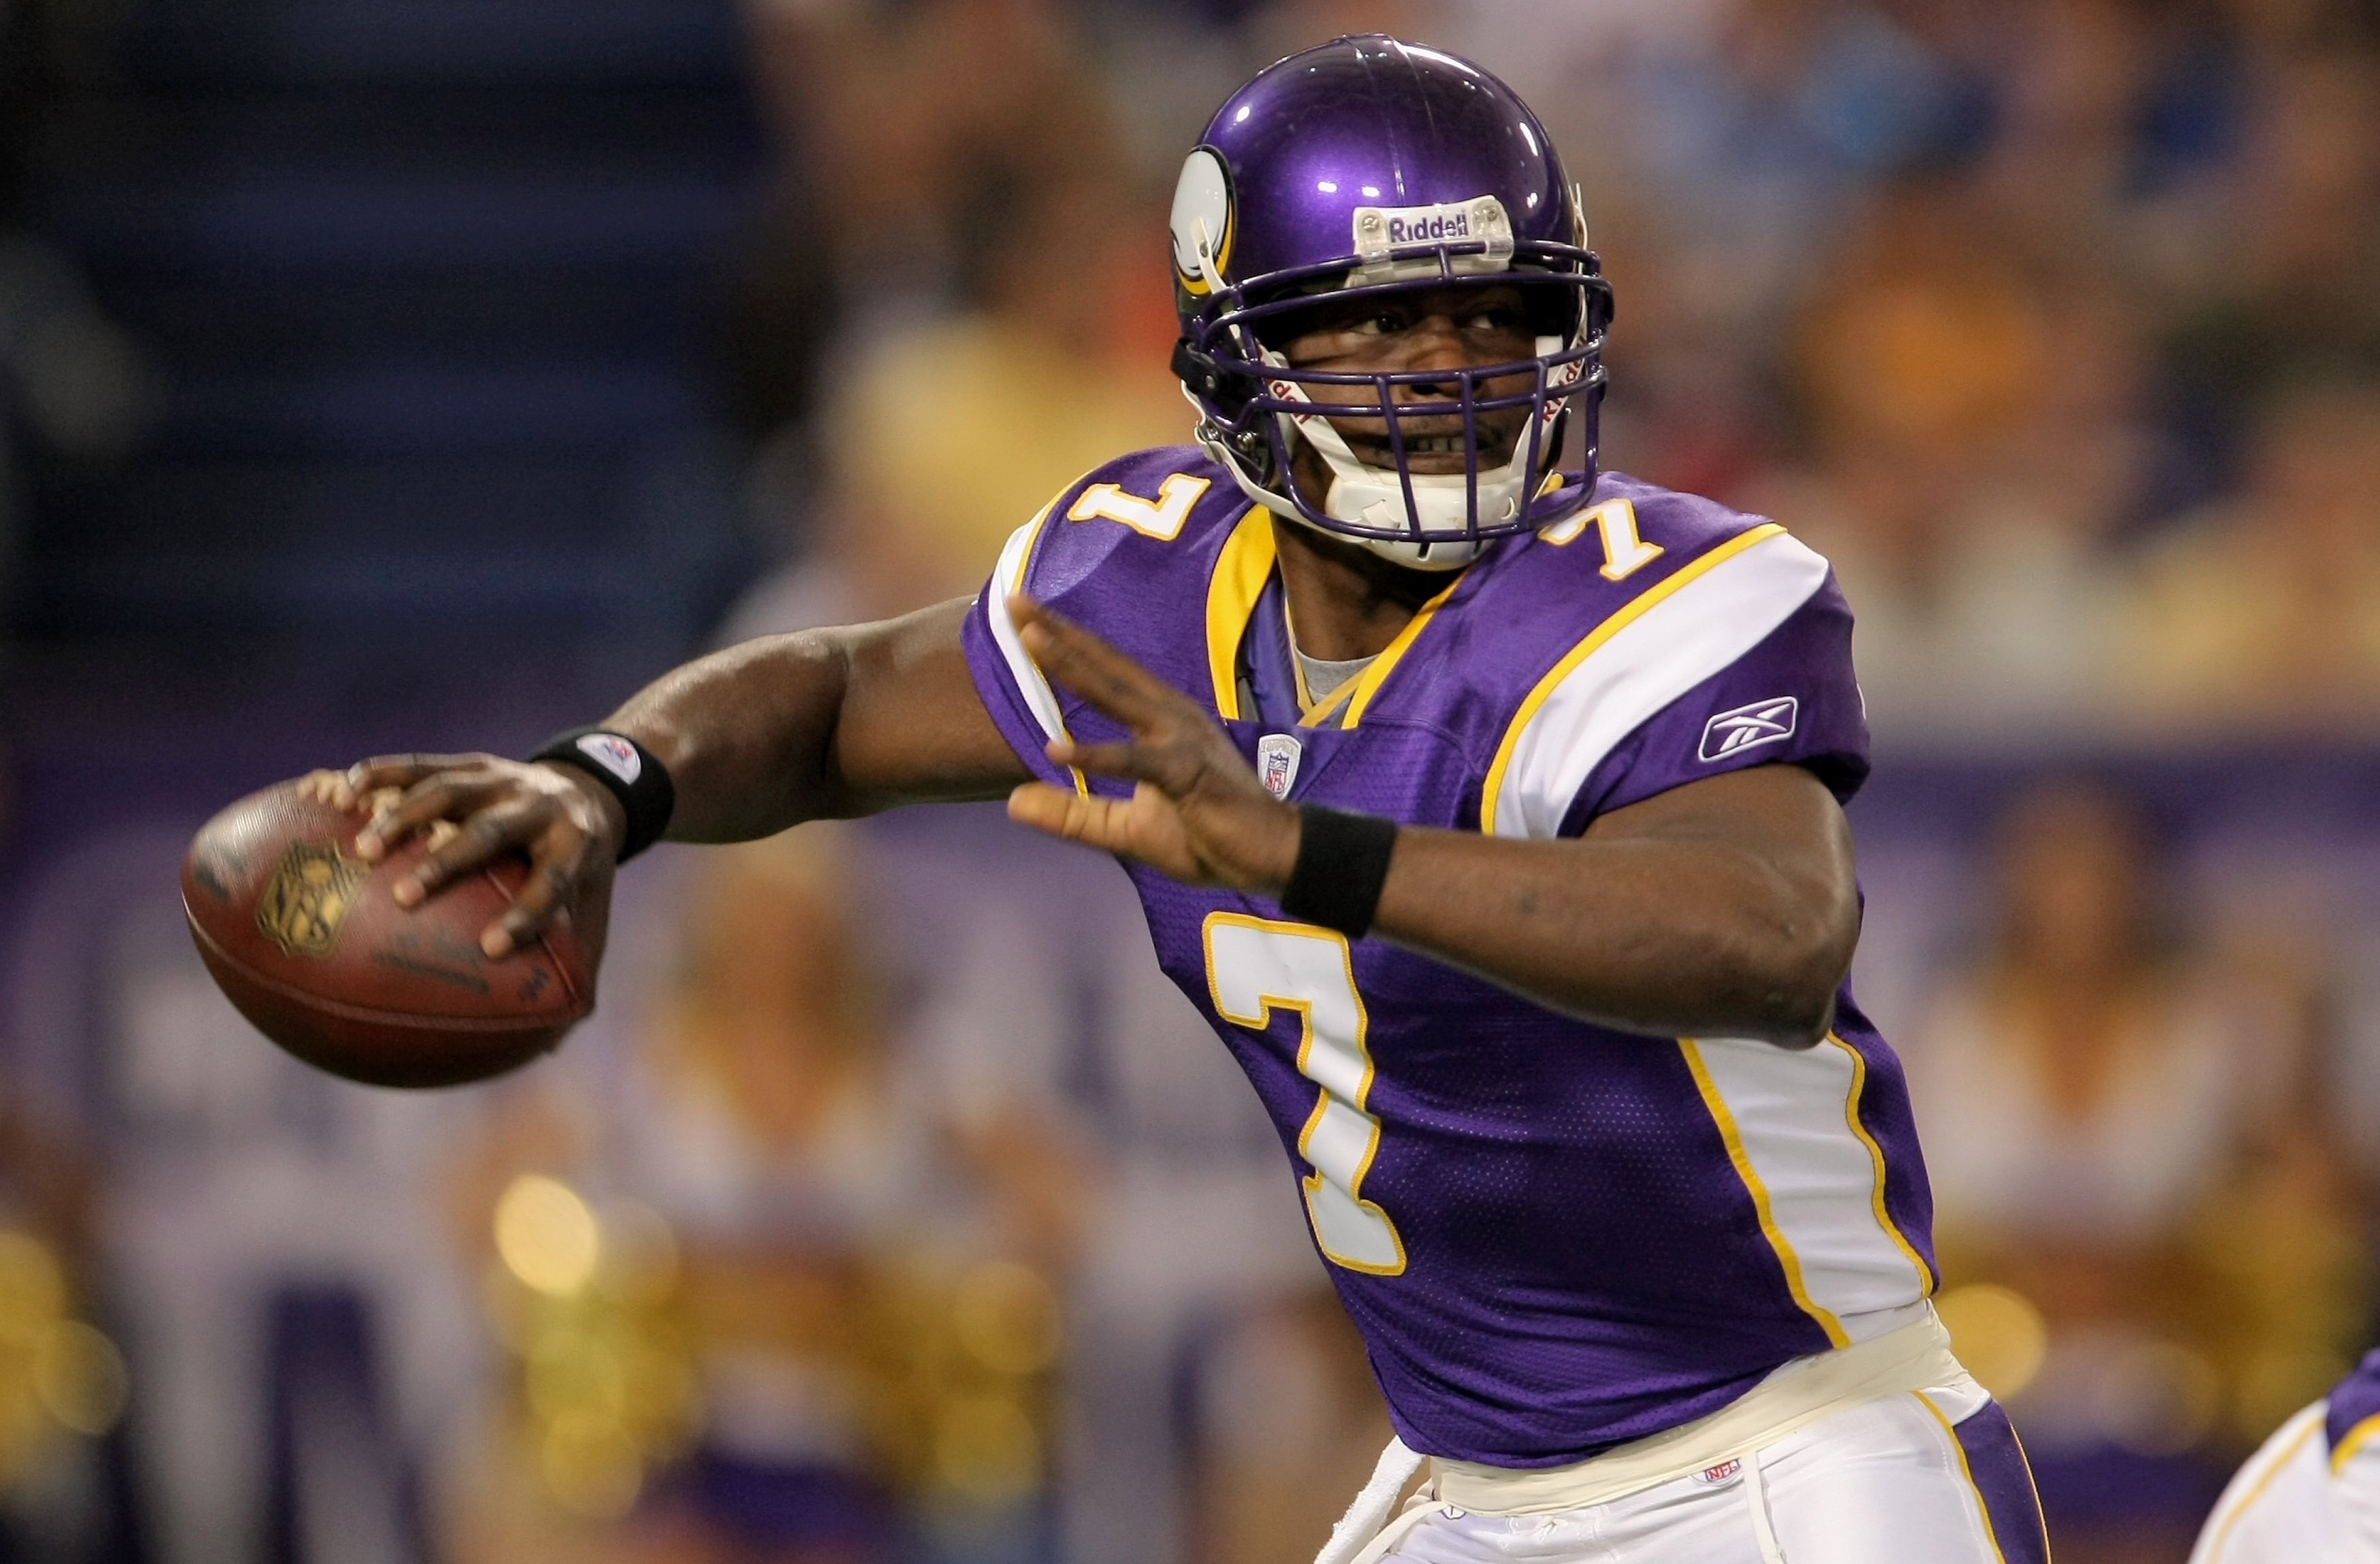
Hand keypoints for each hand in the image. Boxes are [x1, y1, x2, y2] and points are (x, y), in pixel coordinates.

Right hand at [319, 753, 625, 960]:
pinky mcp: (471, 762)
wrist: (592, 788)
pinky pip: (424, 764)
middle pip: (492, 832)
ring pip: (450, 789)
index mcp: (575, 848)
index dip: (526, 915)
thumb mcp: (591, 914)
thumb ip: (573, 971)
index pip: (554, 883)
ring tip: (362, 849)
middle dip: (449, 862)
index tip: (492, 949)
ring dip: (406, 817)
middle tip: (405, 898)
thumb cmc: (579, 871)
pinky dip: (385, 774)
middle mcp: (539, 807)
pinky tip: (347, 791)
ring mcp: (502, 779)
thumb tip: (550, 1048)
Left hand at [1004, 596, 1299, 891]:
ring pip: (1119, 696)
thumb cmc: (1205, 836)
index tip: (1021, 613)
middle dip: (1060, 633)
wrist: (1270, 857)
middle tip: (1015, 601)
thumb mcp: (1123, 830)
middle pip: (1106, 667)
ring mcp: (1180, 739)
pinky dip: (1099, 754)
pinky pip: (1137, 761)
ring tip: (1031, 641)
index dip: (1064, 642)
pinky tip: (1058, 751)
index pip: (1105, 673)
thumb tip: (1012, 803)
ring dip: (1074, 666)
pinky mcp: (1188, 772)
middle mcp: (1169, 715)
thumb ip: (1070, 815)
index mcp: (1159, 718)